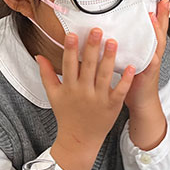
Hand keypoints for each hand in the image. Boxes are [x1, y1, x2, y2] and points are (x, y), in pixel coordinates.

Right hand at [37, 27, 135, 169]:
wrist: (79, 140)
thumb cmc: (66, 115)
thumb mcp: (53, 95)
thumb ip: (46, 74)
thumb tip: (38, 55)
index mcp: (69, 87)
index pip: (69, 64)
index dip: (70, 49)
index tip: (73, 34)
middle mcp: (83, 92)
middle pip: (88, 66)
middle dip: (92, 47)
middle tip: (97, 30)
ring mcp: (98, 99)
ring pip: (104, 75)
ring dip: (109, 58)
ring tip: (113, 41)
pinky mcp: (112, 106)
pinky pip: (119, 91)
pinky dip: (125, 79)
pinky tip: (131, 66)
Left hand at [124, 0, 169, 112]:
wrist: (142, 102)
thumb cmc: (134, 83)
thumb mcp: (131, 61)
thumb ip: (126, 48)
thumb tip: (112, 34)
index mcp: (147, 50)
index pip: (154, 29)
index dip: (158, 15)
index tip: (158, 1)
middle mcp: (152, 54)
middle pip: (160, 32)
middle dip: (162, 17)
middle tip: (163, 3)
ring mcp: (153, 63)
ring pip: (157, 44)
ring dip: (157, 31)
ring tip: (154, 18)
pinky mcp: (149, 73)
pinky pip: (152, 62)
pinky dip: (152, 55)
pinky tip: (151, 47)